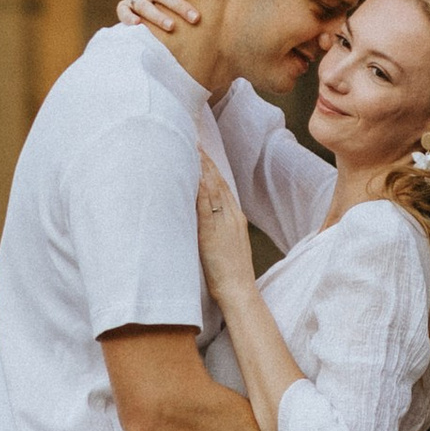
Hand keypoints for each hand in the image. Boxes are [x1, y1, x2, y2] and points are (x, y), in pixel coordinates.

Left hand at [195, 152, 254, 301]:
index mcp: (236, 218)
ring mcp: (223, 223)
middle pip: (217, 181)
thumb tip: (202, 218)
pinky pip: (204, 205)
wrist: (239, 290)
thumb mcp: (226, 244)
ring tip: (190, 149)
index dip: (212, 167)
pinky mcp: (212, 233)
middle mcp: (231, 215)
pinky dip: (198, 188)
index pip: (222, 185)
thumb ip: (217, 228)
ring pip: (211, 188)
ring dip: (200, 168)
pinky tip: (191, 175)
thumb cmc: (230, 273)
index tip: (202, 150)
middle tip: (194, 140)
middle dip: (206, 160)